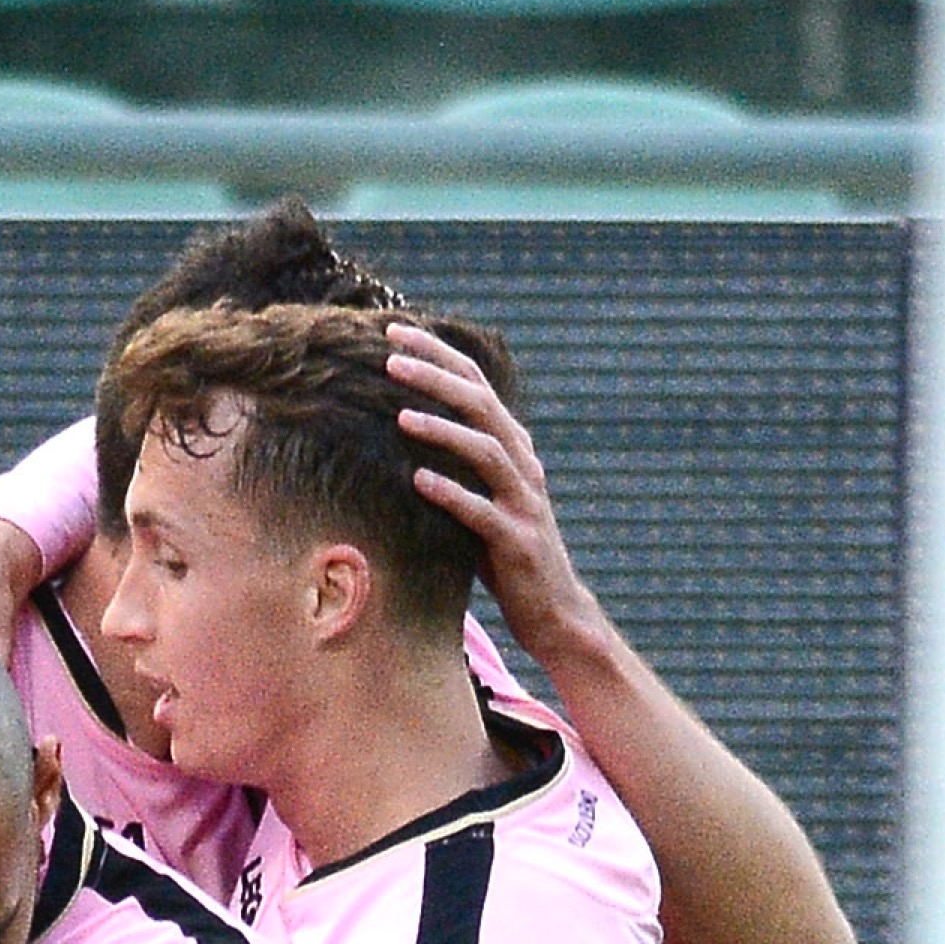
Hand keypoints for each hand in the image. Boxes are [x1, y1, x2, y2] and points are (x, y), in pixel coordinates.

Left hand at [387, 326, 607, 672]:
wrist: (553, 611)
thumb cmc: (506, 556)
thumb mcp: (480, 500)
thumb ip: (456, 467)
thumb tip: (399, 436)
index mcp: (513, 448)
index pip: (475, 385)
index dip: (439, 355)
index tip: (396, 333)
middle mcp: (523, 465)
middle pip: (481, 405)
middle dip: (436, 376)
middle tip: (391, 359)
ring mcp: (523, 503)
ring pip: (485, 451)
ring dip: (442, 431)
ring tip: (401, 417)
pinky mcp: (517, 542)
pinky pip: (481, 512)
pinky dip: (450, 494)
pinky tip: (418, 481)